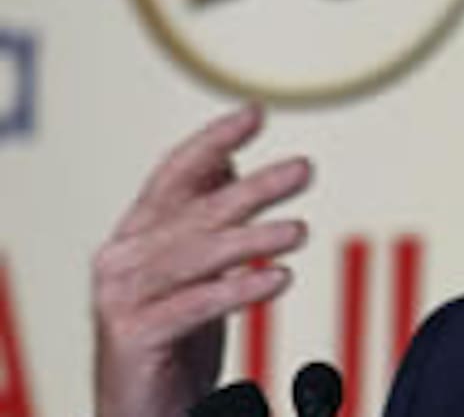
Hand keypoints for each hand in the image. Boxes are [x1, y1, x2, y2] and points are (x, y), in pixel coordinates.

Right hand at [92, 104, 311, 416]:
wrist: (142, 409)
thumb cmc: (174, 332)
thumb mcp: (193, 267)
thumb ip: (204, 215)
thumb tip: (230, 159)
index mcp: (138, 231)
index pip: (176, 171)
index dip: (214, 138)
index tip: (257, 112)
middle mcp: (123, 256)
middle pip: (199, 210)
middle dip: (256, 187)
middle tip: (305, 169)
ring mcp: (122, 297)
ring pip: (200, 256)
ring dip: (255, 239)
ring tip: (300, 230)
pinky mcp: (134, 336)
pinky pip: (197, 305)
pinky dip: (240, 289)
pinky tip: (279, 279)